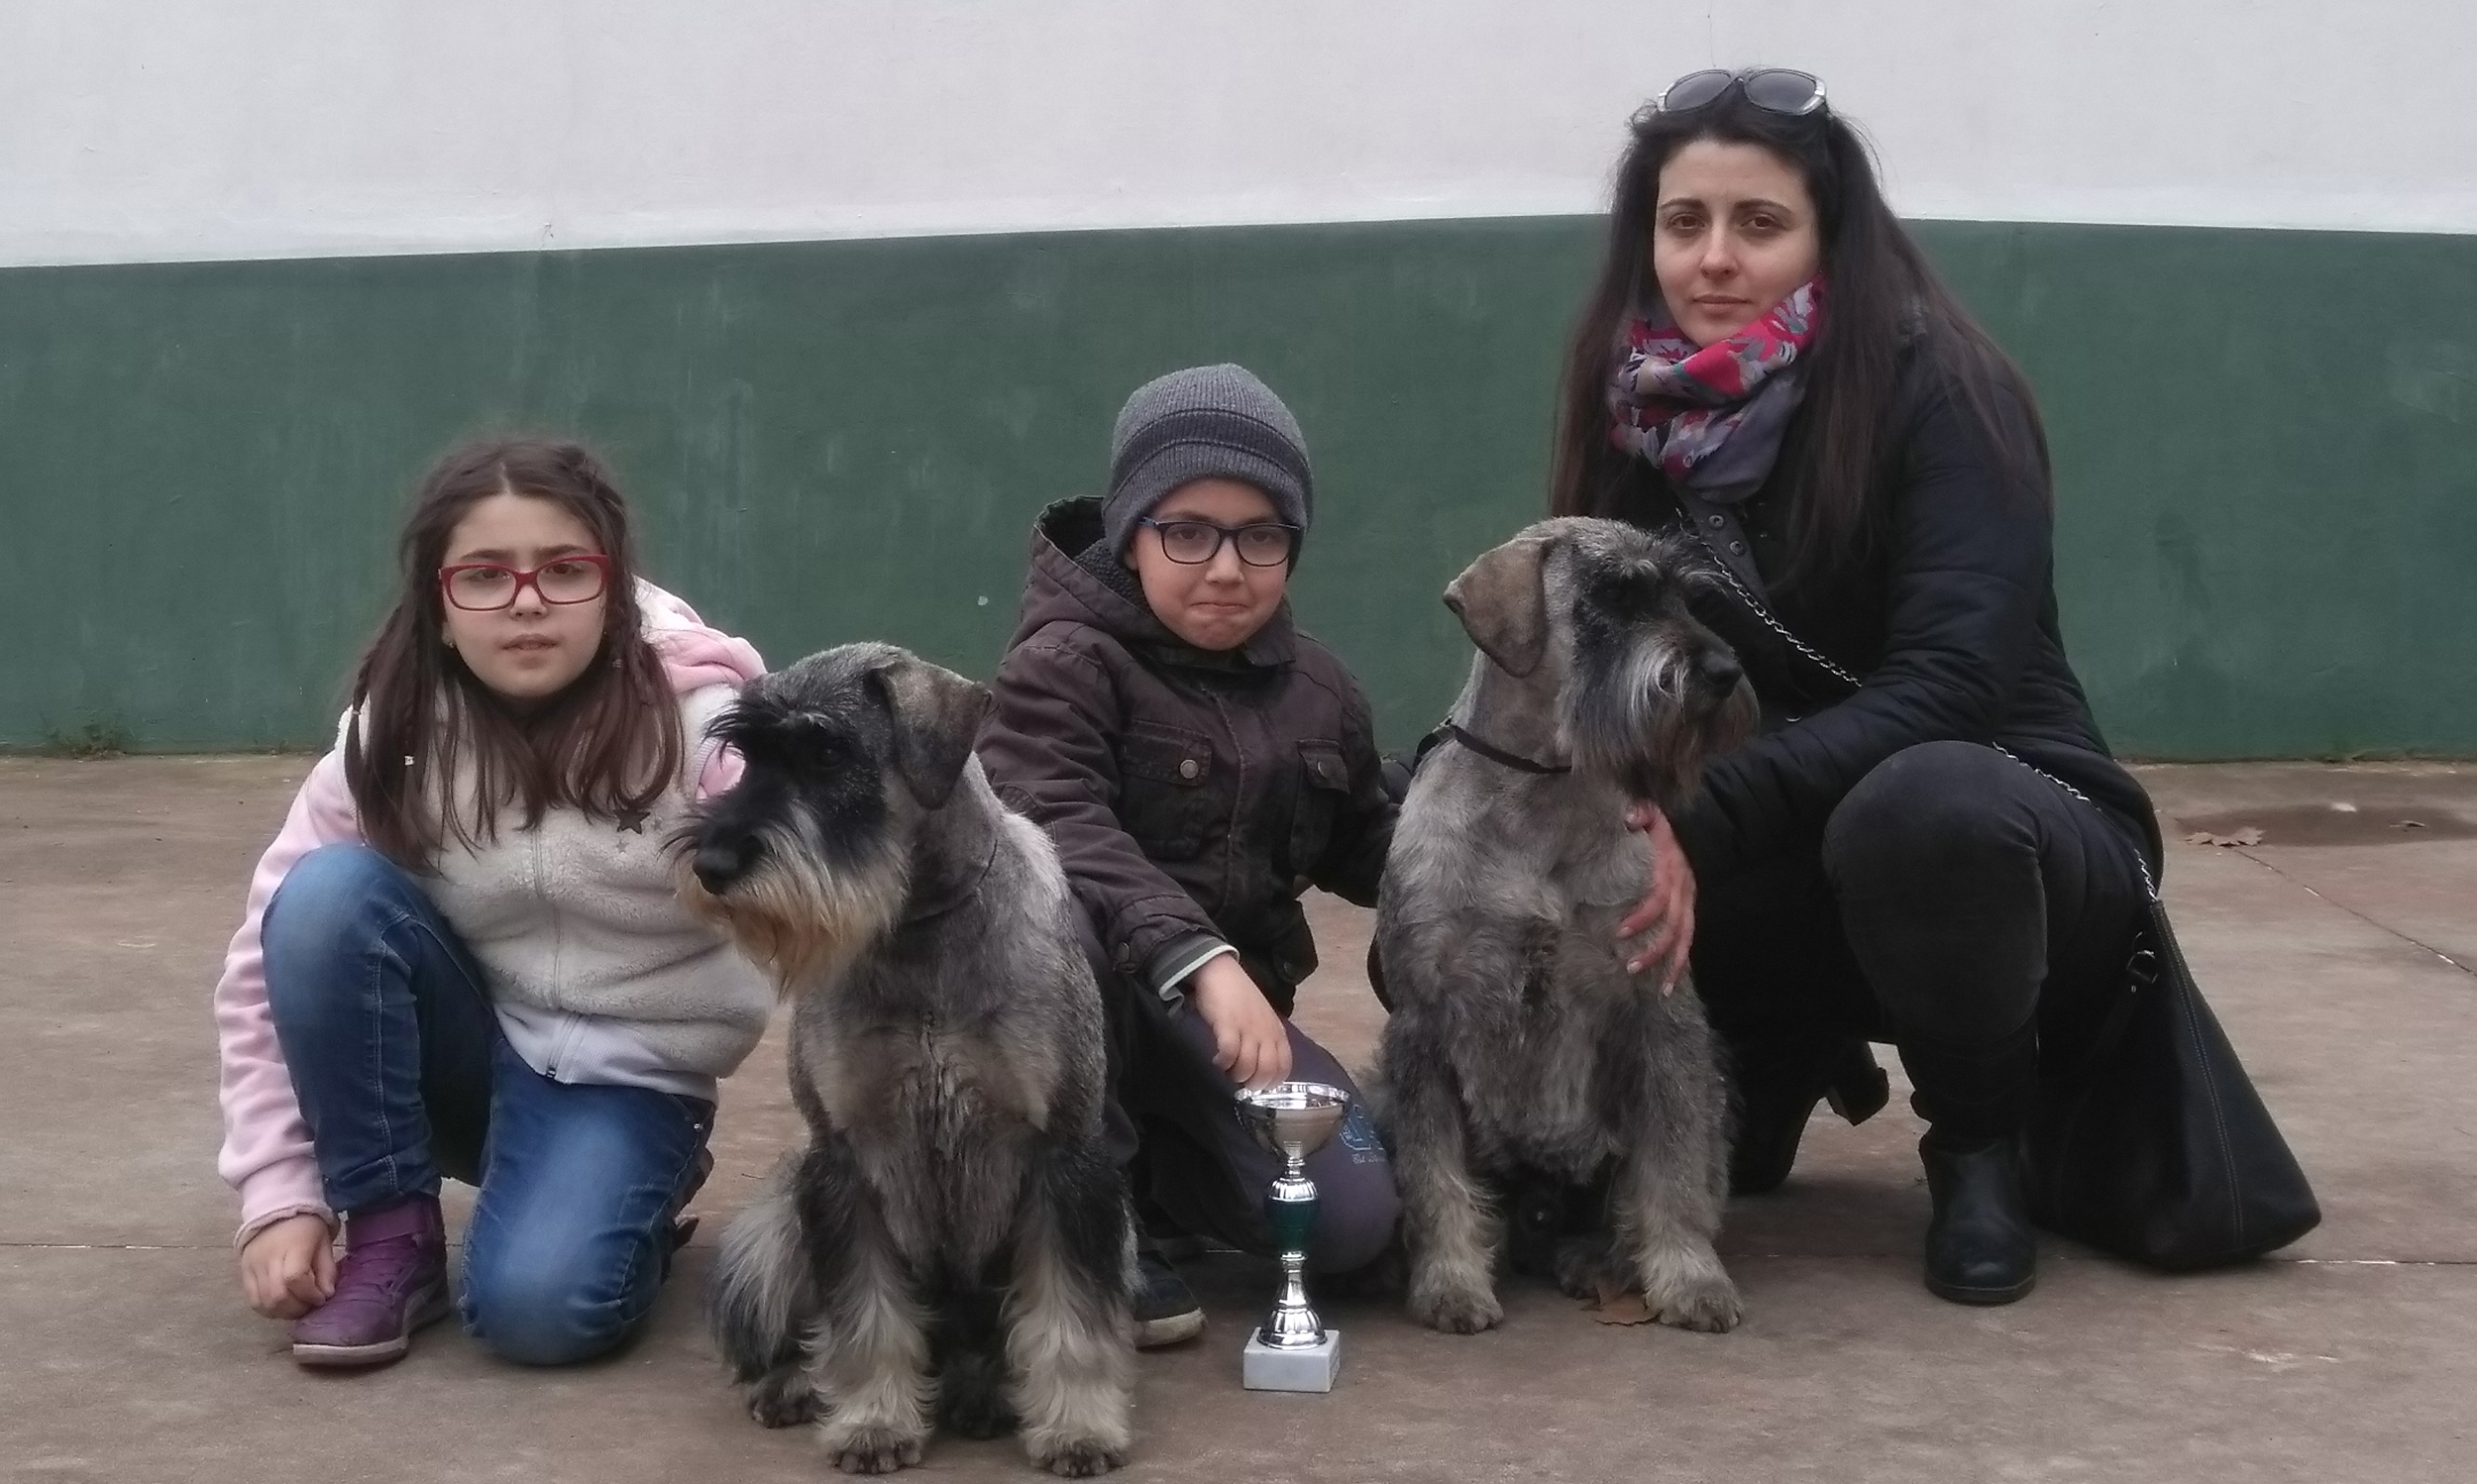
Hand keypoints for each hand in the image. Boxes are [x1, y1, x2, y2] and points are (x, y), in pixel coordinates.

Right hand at [238, 1213, 336, 1319]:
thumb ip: (327, 1269)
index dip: (309, 1295)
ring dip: (282, 1312)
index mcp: (292, 1246)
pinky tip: (281, 1306)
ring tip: (296, 1307)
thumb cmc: (305, 1227)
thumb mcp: (323, 1242)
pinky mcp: (243, 1273)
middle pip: (277, 1295)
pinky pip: (252, 1300)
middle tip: (309, 1306)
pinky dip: (267, 1309)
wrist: (276, 1210)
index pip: (295, 1279)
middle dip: (297, 1308)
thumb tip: (326, 1295)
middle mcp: (268, 1258)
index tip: (321, 1298)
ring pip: (263, 1302)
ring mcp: (252, 1267)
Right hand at [1188, 955, 1293, 1090]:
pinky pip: (1229, 1052)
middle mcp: (1265, 1032)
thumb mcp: (1263, 1018)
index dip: (1272, 1082)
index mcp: (1276, 1031)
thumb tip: (1262, 1066)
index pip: (1284, 1066)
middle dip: (1254, 1084)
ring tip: (1227, 1070)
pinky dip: (1223, 1062)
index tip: (1258, 1085)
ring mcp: (1247, 1028)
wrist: (1221, 971)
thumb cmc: (1241, 996)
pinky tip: (1217, 1059)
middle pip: (1267, 1070)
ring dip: (1236, 1074)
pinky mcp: (1227, 1024)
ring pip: (1247, 1066)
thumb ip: (1267, 1038)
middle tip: (1241, 1083)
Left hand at [1616, 803, 1696, 994]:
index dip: (1642, 917)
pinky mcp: (1691, 912)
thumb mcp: (1656, 816)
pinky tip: (1669, 984)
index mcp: (1672, 873)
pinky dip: (1681, 964)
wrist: (1701, 832)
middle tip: (1629, 967)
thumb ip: (1642, 814)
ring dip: (1671, 965)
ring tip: (1657, 989)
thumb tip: (1630, 818)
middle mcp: (1684, 893)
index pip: (1658, 900)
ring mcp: (1690, 905)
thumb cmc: (1669, 829)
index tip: (1620, 932)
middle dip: (1653, 951)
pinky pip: (1688, 942)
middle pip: (1672, 929)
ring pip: (1685, 941)